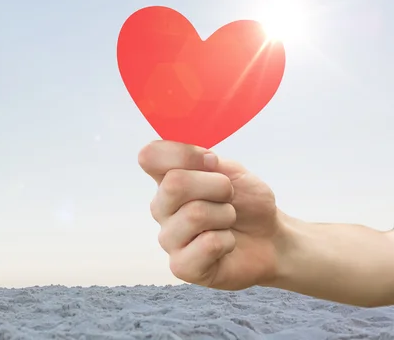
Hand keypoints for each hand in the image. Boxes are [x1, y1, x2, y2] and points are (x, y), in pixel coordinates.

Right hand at [138, 140, 283, 289]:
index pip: (149, 156)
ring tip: (228, 221)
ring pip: (195, 214)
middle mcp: (161, 208)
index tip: (211, 161)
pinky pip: (207, 244)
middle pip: (174, 184)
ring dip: (225, 215)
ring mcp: (168, 238)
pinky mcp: (181, 267)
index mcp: (165, 179)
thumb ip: (203, 158)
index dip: (184, 153)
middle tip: (228, 196)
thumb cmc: (246, 202)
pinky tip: (226, 244)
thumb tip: (196, 155)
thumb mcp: (229, 169)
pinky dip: (227, 241)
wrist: (271, 238)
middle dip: (217, 186)